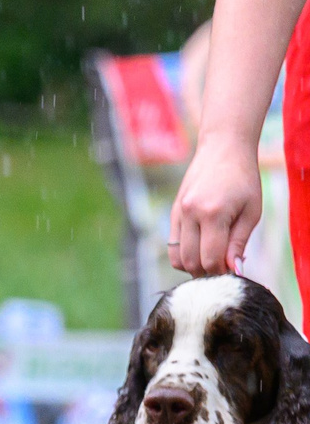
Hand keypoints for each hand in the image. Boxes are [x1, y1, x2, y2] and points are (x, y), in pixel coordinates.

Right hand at [170, 131, 264, 276]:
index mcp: (213, 214)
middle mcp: (190, 215)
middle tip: (223, 270)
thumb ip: (239, 242)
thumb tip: (233, 270)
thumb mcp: (251, 211)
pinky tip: (201, 249)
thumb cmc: (243, 179)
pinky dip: (185, 254)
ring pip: (177, 257)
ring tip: (211, 261)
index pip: (211, 259)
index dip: (222, 272)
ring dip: (192, 266)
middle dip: (206, 273)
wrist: (222, 149)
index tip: (233, 273)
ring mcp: (178, 213)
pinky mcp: (174, 212)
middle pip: (190, 262)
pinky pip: (173, 244)